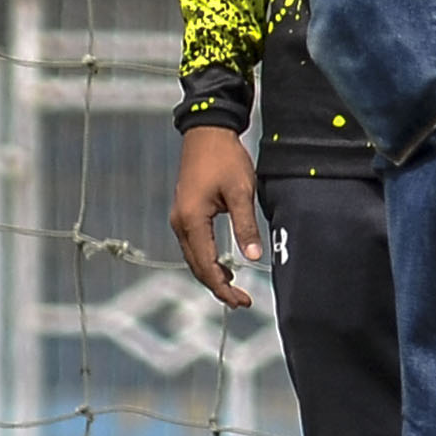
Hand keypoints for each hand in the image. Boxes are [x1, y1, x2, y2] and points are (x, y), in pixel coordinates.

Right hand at [170, 125, 265, 310]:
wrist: (207, 133)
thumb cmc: (225, 158)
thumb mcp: (242, 192)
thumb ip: (246, 226)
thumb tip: (254, 257)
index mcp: (192, 221)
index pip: (206, 265)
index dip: (223, 288)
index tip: (243, 301)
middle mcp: (180, 223)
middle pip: (197, 266)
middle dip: (218, 287)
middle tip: (242, 301)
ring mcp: (180, 218)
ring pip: (194, 257)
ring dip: (212, 275)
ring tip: (235, 290)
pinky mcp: (185, 213)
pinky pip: (194, 245)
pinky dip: (208, 260)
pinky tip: (224, 267)